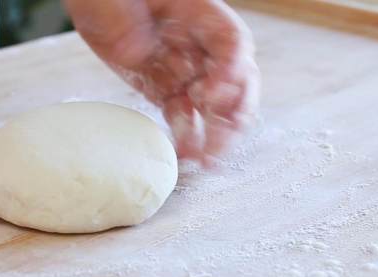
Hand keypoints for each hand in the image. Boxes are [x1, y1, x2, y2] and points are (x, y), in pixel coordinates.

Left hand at [65, 0, 259, 165]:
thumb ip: (145, 20)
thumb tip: (151, 51)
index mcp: (201, 14)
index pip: (233, 43)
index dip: (231, 70)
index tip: (213, 94)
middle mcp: (198, 44)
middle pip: (232, 81)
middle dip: (231, 114)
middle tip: (220, 141)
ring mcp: (180, 66)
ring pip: (208, 105)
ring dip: (212, 134)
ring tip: (205, 160)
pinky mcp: (160, 86)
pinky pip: (179, 113)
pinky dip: (185, 135)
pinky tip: (184, 155)